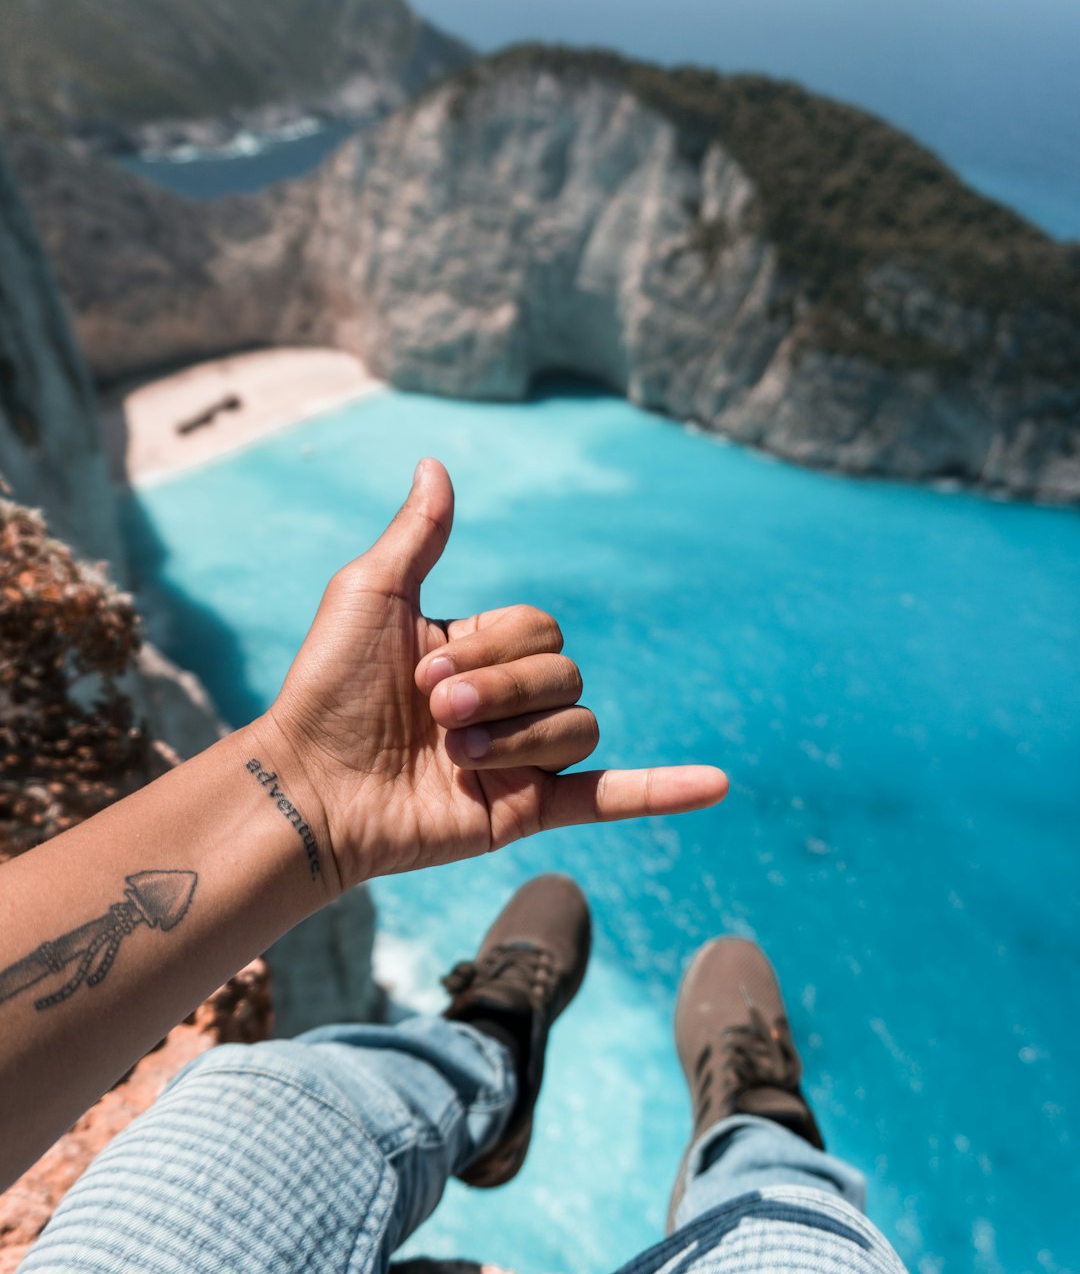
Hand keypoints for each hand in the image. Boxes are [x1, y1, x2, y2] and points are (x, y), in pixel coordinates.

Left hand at [260, 459, 727, 892]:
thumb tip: (435, 463)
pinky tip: (719, 786)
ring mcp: (522, 760)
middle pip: (566, 673)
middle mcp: (509, 705)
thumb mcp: (370, 594)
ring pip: (580, 725)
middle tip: (432, 708)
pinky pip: (612, 797)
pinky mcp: (526, 811)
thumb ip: (418, 536)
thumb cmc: (326, 689)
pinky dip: (665, 792)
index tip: (419, 667)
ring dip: (520, 733)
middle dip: (501, 687)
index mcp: (481, 652)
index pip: (541, 628)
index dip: (491, 645)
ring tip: (455, 751)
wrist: (308, 785)